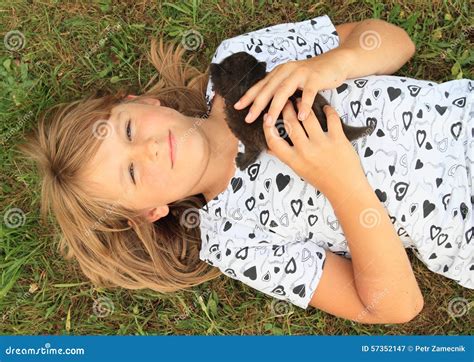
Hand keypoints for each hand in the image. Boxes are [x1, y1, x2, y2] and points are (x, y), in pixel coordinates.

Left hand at [234, 50, 348, 123]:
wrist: (336, 62)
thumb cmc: (312, 75)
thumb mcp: (293, 80)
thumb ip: (280, 90)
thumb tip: (266, 108)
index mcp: (279, 72)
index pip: (261, 85)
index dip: (248, 96)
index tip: (237, 107)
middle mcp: (287, 71)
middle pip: (269, 89)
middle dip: (257, 105)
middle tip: (248, 119)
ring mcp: (301, 73)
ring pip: (284, 91)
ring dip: (275, 108)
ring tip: (269, 122)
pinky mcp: (315, 78)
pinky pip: (308, 93)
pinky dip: (304, 105)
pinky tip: (300, 117)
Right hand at [262, 99, 365, 195]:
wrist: (345, 190)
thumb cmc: (322, 180)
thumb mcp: (300, 171)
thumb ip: (286, 157)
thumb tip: (270, 149)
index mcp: (294, 161)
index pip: (273, 141)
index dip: (267, 127)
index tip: (267, 118)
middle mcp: (306, 151)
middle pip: (290, 123)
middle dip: (286, 108)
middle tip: (286, 101)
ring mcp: (322, 144)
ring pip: (307, 117)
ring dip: (303, 105)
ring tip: (301, 100)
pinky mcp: (338, 139)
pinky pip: (332, 118)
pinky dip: (328, 110)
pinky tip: (325, 108)